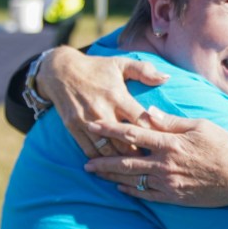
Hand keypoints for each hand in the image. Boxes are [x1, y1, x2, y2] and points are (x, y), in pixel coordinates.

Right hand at [37, 46, 168, 157]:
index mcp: (117, 96)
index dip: (154, 134)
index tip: (163, 142)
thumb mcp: (121, 64)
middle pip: (125, 141)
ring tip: (135, 164)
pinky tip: (112, 164)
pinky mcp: (73, 127)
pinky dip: (101, 160)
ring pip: (108, 150)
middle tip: (152, 159)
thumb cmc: (96, 67)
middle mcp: (102, 110)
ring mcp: (86, 120)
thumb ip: (145, 71)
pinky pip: (89, 150)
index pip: (141, 121)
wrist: (60, 70)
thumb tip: (166, 78)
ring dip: (121, 159)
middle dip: (140, 152)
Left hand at [84, 107, 227, 206]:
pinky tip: (121, 188)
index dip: (110, 129)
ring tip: (96, 174)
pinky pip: (147, 195)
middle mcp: (165, 165)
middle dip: (103, 160)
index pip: (133, 134)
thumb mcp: (200, 126)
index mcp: (170, 143)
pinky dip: (131, 191)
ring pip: (133, 180)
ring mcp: (168, 183)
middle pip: (126, 161)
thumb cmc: (224, 146)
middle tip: (85, 161)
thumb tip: (149, 112)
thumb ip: (171, 121)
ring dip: (112, 177)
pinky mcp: (174, 198)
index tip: (93, 125)